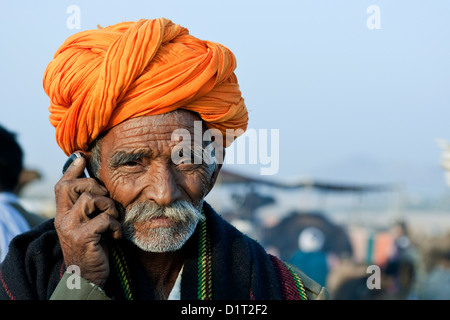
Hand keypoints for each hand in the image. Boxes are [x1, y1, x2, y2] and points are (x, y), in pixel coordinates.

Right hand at [54, 153, 121, 287]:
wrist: (87, 278)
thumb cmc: (93, 248)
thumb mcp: (88, 225)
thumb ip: (89, 208)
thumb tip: (98, 185)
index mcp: (63, 214)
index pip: (63, 185)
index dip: (72, 169)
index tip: (81, 157)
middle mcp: (62, 219)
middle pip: (73, 186)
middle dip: (96, 187)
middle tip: (108, 201)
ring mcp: (71, 229)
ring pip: (90, 199)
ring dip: (109, 206)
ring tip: (114, 218)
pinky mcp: (82, 238)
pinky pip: (104, 219)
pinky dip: (115, 225)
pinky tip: (117, 235)